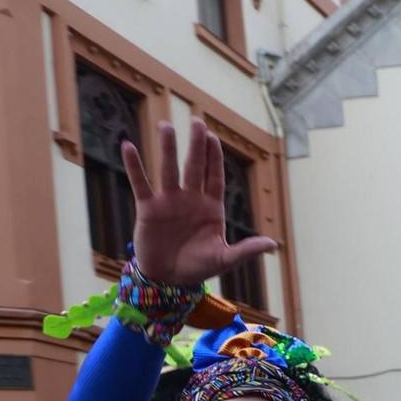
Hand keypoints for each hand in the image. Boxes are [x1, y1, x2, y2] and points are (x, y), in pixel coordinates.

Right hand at [124, 120, 277, 284]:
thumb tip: (272, 245)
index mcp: (211, 207)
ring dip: (167, 148)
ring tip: (166, 126)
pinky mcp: (148, 209)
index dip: (214, 158)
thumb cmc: (199, 267)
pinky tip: (128, 146)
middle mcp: (190, 199)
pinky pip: (141, 183)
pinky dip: (134, 166)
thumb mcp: (225, 260)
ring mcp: (169, 202)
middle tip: (197, 121)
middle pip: (194, 166)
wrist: (169, 279)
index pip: (214, 176)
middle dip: (196, 145)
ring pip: (168, 169)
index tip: (213, 138)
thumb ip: (246, 250)